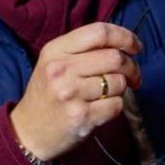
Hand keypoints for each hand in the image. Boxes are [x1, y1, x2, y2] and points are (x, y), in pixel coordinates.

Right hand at [11, 23, 142, 161]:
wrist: (28, 132)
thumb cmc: (48, 94)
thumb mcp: (54, 62)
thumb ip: (84, 49)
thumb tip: (125, 44)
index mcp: (56, 50)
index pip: (99, 32)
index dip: (125, 37)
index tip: (135, 47)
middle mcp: (61, 69)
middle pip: (115, 57)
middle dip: (131, 66)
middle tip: (133, 76)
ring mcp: (71, 94)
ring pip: (118, 82)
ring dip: (123, 88)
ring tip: (112, 93)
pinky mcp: (81, 116)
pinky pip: (116, 105)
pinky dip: (117, 106)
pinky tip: (104, 108)